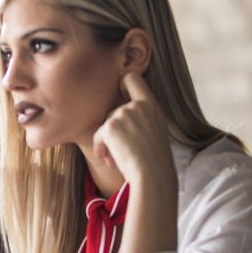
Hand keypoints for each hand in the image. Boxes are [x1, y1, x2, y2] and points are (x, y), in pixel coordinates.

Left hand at [91, 72, 173, 186]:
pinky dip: (100, 148)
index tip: (119, 97)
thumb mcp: (154, 130)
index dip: (121, 84)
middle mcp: (138, 106)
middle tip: (121, 150)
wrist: (152, 174)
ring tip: (116, 159)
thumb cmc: (153, 159)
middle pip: (113, 111)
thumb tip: (114, 120)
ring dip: (107, 143)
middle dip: (113, 131)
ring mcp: (124, 114)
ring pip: (105, 125)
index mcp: (151, 105)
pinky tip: (107, 159)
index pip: (132, 79)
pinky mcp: (111, 126)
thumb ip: (139, 118)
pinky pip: (98, 135)